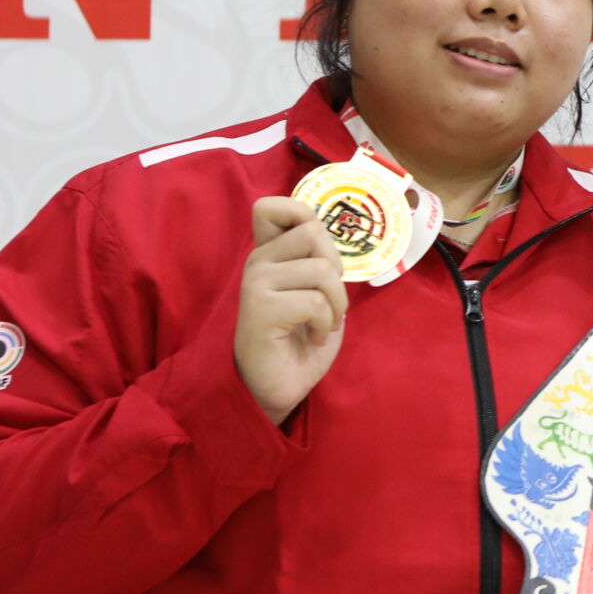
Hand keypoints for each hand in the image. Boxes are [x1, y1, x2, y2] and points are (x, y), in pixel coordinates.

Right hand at [235, 196, 347, 424]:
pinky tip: (311, 337)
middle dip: (336, 268)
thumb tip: (331, 236)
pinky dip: (325, 324)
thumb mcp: (315, 292)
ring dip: (336, 303)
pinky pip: (315, 301)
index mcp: (269, 254)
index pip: (273, 206)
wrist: (278, 387)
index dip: (304, 215)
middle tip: (328, 300)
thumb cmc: (299, 339)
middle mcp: (258, 262)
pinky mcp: (261, 308)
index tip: (318, 253)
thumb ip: (318, 261)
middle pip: (313, 230)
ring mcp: (255, 283)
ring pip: (322, 270)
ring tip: (323, 324)